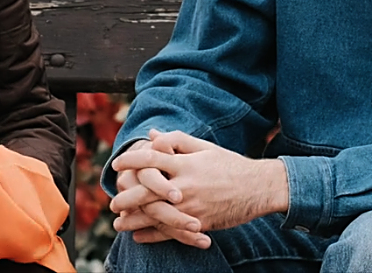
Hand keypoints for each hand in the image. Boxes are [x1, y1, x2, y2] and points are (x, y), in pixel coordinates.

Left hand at [110, 129, 288, 233]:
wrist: (258, 188)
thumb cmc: (231, 164)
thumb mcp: (204, 147)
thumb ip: (176, 140)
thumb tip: (151, 134)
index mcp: (185, 163)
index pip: (149, 159)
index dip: (129, 161)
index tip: (116, 164)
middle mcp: (185, 185)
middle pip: (146, 191)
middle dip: (126, 196)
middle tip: (112, 200)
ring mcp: (191, 207)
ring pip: (155, 215)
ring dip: (134, 219)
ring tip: (119, 222)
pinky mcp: (199, 223)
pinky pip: (170, 232)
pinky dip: (152, 236)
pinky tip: (139, 235)